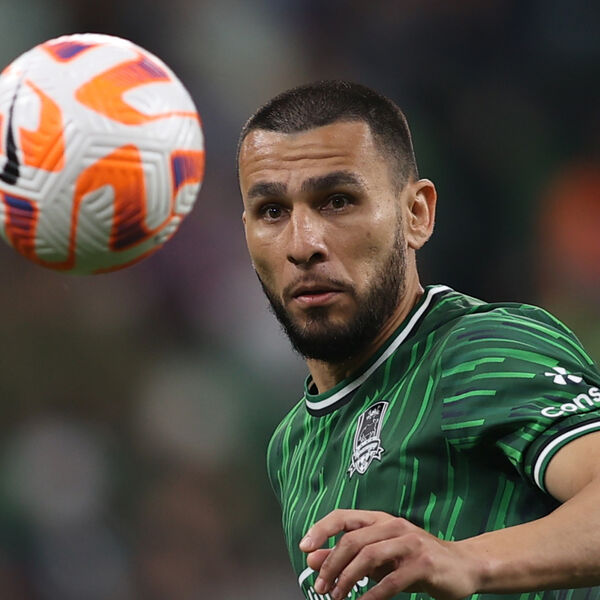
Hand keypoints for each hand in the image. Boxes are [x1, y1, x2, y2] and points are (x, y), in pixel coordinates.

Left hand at [299, 509, 482, 599]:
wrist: (463, 566)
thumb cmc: (416, 561)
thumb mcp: (379, 557)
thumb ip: (347, 556)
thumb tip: (313, 558)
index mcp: (380, 520)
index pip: (343, 516)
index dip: (321, 529)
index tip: (304, 548)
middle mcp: (393, 525)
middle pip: (352, 539)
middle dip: (331, 564)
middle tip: (320, 586)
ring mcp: (410, 542)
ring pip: (369, 556)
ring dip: (348, 578)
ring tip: (337, 596)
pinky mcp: (424, 563)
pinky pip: (392, 579)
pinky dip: (373, 594)